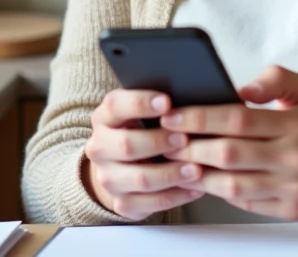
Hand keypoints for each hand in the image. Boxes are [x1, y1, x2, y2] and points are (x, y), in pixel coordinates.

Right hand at [83, 89, 204, 219]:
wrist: (120, 166)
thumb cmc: (140, 130)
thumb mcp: (141, 112)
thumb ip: (157, 105)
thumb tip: (188, 94)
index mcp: (104, 118)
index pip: (116, 105)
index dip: (141, 103)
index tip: (167, 101)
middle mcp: (100, 148)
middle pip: (127, 145)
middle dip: (158, 142)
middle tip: (184, 139)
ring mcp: (109, 178)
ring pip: (140, 179)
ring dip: (171, 174)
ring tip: (197, 168)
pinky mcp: (121, 202)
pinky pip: (150, 204)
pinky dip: (176, 196)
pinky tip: (196, 187)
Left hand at [161, 65, 297, 219]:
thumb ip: (276, 79)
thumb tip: (242, 88)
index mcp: (296, 125)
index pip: (238, 119)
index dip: (200, 117)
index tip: (174, 114)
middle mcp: (293, 157)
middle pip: (229, 153)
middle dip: (191, 146)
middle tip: (167, 139)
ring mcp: (291, 187)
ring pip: (233, 184)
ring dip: (200, 173)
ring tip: (179, 161)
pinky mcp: (289, 209)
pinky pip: (246, 203)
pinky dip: (222, 192)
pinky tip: (207, 179)